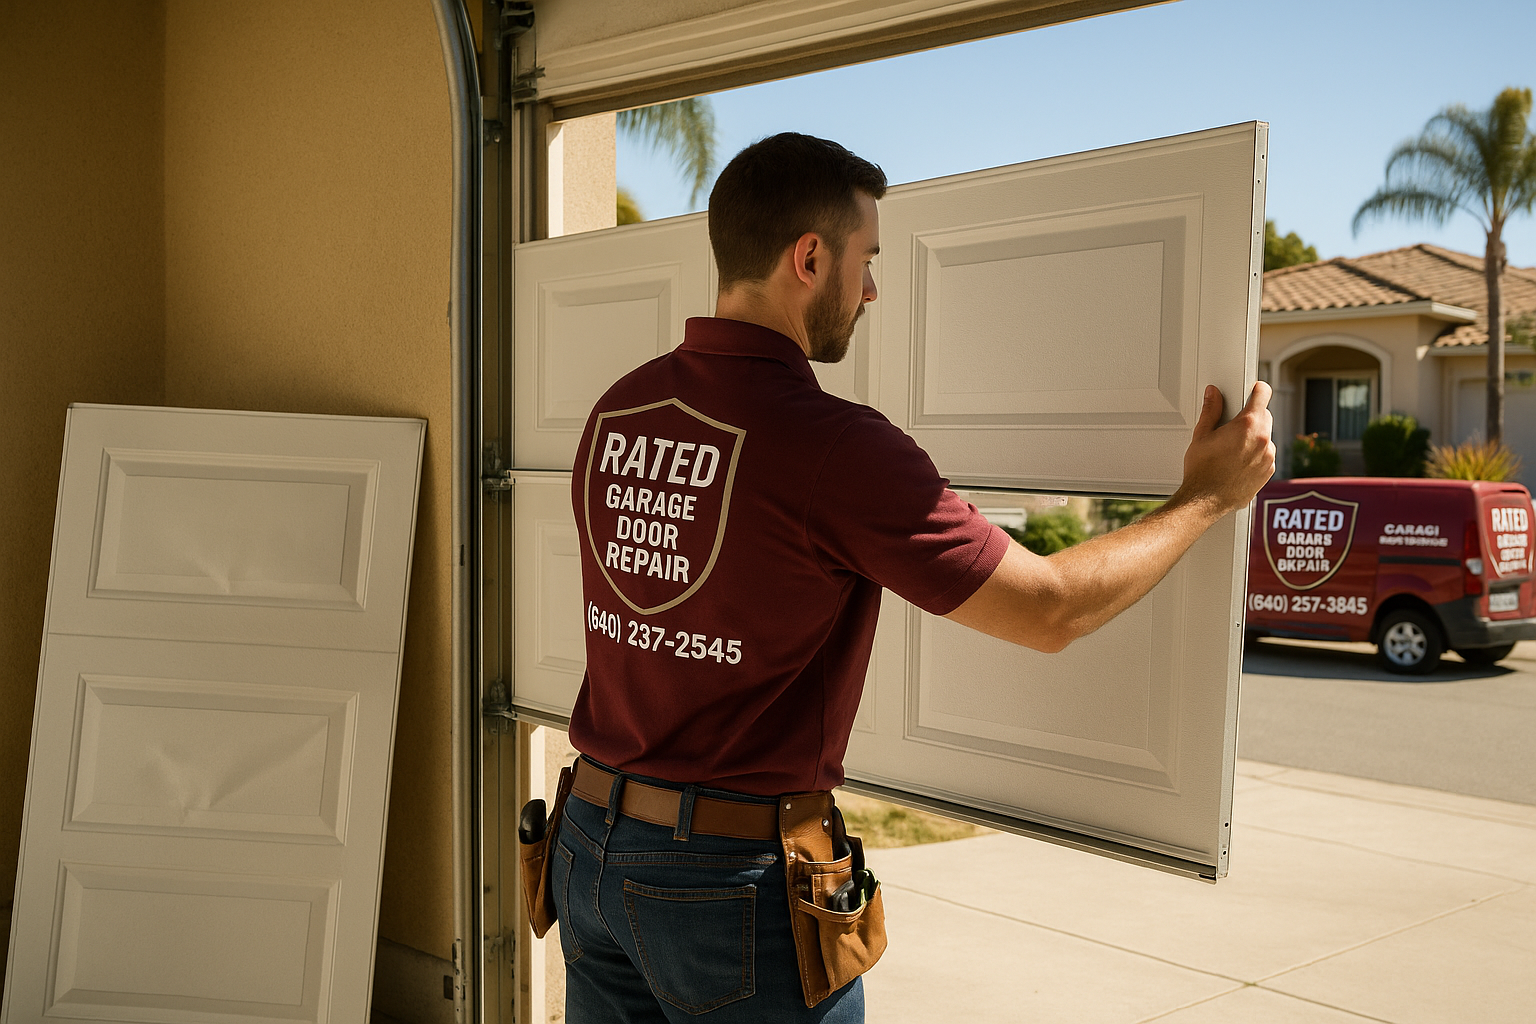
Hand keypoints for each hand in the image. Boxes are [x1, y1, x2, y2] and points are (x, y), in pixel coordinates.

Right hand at [1176, 382, 1274, 514]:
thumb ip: (1211, 410)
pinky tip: (1237, 462)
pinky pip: (1266, 455)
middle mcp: (1263, 440)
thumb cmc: (1202, 471)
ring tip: (1232, 449)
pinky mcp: (1269, 471)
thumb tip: (1213, 395)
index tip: (1252, 391)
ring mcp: (1268, 457)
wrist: (1205, 500)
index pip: (1263, 394)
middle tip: (1232, 426)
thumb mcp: (1201, 435)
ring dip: (1254, 437)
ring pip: (1265, 437)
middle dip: (1251, 417)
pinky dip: (1256, 455)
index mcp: (1247, 425)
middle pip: (1265, 416)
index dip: (1256, 390)